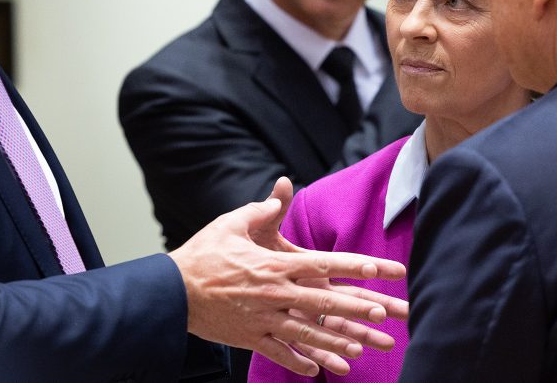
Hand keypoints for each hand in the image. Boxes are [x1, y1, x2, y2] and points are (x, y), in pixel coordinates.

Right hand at [168, 178, 406, 376]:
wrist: (171, 291)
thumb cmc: (202, 253)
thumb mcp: (230, 223)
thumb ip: (260, 208)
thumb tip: (281, 192)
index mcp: (274, 265)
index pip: (323, 264)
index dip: (354, 266)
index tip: (380, 268)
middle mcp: (274, 294)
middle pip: (324, 302)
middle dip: (357, 307)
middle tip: (385, 312)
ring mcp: (263, 319)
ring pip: (308, 333)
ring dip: (337, 341)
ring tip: (361, 348)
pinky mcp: (249, 337)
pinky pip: (278, 352)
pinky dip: (298, 362)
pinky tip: (317, 371)